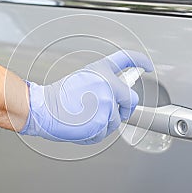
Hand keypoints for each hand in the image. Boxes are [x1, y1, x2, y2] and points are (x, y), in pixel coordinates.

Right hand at [19, 50, 152, 143]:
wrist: (44, 109)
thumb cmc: (59, 96)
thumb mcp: (83, 78)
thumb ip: (103, 83)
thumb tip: (117, 94)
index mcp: (101, 70)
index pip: (127, 59)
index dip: (141, 61)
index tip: (147, 66)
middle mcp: (108, 84)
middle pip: (131, 99)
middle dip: (124, 108)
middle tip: (107, 109)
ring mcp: (106, 103)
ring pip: (117, 119)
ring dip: (105, 122)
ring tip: (86, 117)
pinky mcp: (102, 121)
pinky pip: (106, 132)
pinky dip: (95, 133)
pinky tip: (82, 125)